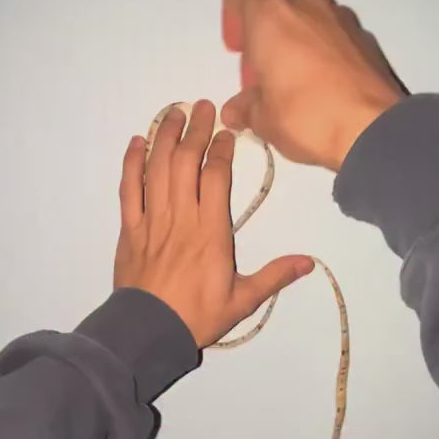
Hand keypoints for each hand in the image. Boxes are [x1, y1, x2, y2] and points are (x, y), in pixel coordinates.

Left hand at [113, 100, 314, 348]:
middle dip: (195, 130)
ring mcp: (152, 220)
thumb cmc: (198, 316)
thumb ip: (274, 276)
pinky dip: (132, 163)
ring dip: (165, 136)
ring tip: (173, 112)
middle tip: (202, 106)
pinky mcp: (130, 229)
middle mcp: (181, 217)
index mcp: (211, 231)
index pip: (216, 177)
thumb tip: (309, 262)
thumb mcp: (243, 300)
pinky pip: (129, 189)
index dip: (221, 150)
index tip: (227, 132)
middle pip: (186, 162)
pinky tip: (137, 142)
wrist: (149, 331)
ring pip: (158, 169)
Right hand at [221, 0, 406, 172]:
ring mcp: (342, 19)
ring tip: (297, 94)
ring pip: (308, 23)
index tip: (239, 48)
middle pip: (277, 9)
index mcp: (271, 16)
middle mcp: (307, 5)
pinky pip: (334, 40)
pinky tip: (325, 95)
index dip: (233, 10)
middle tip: (266, 85)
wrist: (374, 130)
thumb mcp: (264, 120)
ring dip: (296, 49)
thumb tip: (237, 110)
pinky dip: (324, 59)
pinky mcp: (367, 40)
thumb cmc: (307, 117)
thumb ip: (246, 108)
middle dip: (267, 42)